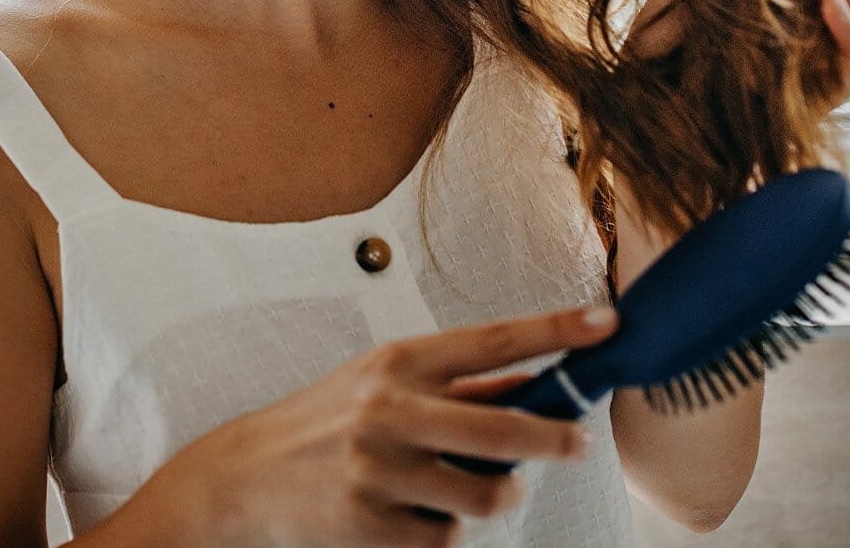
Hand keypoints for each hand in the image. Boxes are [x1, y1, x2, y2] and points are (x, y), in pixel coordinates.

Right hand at [157, 306, 618, 547]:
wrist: (244, 479)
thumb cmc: (324, 423)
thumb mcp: (383, 383)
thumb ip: (457, 386)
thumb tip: (537, 381)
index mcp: (398, 363)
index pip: (493, 341)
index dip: (556, 329)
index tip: (605, 322)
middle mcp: (389, 411)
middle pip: (504, 429)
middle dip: (553, 440)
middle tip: (577, 445)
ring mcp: (380, 471)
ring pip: (484, 495)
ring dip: (488, 497)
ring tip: (454, 489)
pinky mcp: (373, 527)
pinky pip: (447, 538)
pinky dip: (440, 532)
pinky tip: (406, 515)